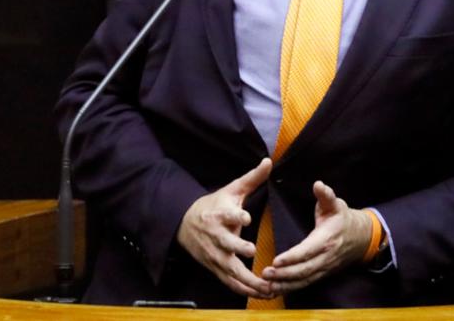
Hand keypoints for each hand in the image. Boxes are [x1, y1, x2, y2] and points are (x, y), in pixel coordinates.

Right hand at [177, 158, 274, 298]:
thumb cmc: (214, 205)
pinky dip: (244, 289)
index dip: (236, 216)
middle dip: (238, 248)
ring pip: (230, 269)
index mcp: (219, 215)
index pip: (227, 215)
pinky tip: (261, 294)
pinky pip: (230, 282)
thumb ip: (252, 179)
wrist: (185, 223)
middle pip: (226, 244)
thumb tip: (269, 161)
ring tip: (266, 285)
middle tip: (252, 250)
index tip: (246, 217)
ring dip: (248, 279)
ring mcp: (215, 254)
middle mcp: (216, 236)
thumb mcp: (231, 190)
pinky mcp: (215, 268)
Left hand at [262, 181, 371, 293]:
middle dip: (284, 274)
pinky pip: (305, 284)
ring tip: (267, 284)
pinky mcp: (322, 274)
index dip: (292, 258)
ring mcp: (324, 268)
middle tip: (265, 273)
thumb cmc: (343, 218)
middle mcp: (326, 257)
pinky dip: (290, 288)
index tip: (276, 261)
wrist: (362, 237)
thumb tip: (318, 185)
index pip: (307, 251)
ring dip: (285, 284)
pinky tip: (275, 289)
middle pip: (304, 270)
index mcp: (327, 239)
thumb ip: (326, 195)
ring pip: (304, 280)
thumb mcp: (335, 204)